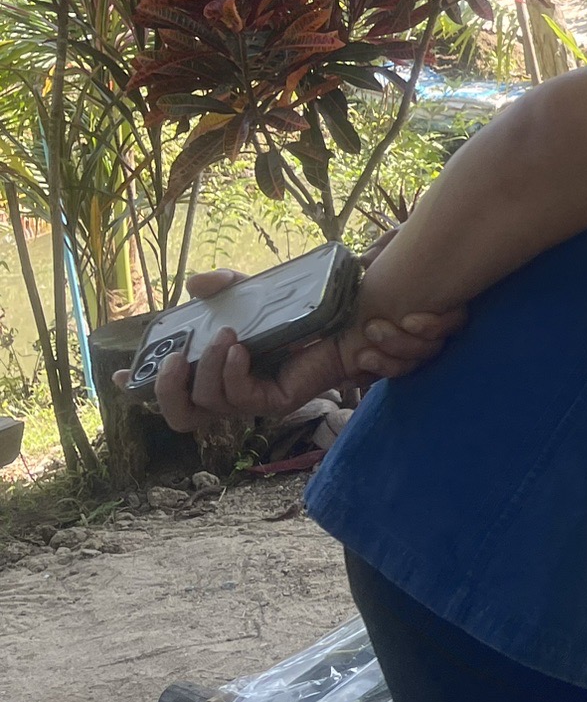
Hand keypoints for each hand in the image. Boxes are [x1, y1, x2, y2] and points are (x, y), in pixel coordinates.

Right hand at [123, 269, 466, 434]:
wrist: (353, 315)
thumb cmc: (304, 307)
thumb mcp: (255, 291)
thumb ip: (226, 286)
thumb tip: (196, 285)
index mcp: (218, 370)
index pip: (174, 392)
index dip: (142, 389)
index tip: (119, 377)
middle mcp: (232, 390)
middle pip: (182, 417)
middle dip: (165, 390)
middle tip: (174, 357)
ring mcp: (254, 400)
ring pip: (207, 408)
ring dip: (206, 370)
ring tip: (225, 337)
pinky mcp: (277, 401)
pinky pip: (240, 399)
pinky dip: (231, 373)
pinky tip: (240, 348)